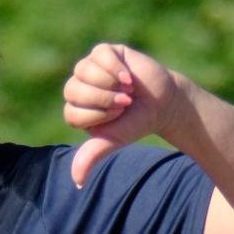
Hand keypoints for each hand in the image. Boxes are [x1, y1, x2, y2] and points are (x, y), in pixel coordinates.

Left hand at [62, 40, 188, 187]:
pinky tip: (127, 76)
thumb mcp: (113, 140)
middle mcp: (78, 88)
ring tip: (127, 89)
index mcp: (75, 111)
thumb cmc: (135, 123)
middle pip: (72, 90)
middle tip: (124, 103)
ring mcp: (89, 68)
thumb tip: (77, 182)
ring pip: (83, 70)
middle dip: (103, 99)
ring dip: (109, 83)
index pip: (72, 112)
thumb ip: (91, 156)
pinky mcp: (104, 52)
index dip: (97, 115)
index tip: (118, 116)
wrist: (162, 103)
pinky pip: (99, 55)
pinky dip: (115, 68)